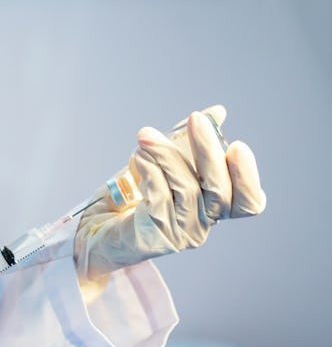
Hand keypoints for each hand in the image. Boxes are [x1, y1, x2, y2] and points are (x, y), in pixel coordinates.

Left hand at [75, 105, 265, 280]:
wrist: (98, 228)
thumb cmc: (134, 195)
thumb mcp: (164, 162)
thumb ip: (189, 141)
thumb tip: (217, 112)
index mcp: (213, 209)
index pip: (249, 203)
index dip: (247, 176)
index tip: (236, 145)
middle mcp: (202, 224)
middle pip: (220, 191)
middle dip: (209, 151)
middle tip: (195, 119)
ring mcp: (180, 233)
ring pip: (187, 188)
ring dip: (166, 154)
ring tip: (146, 136)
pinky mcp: (155, 234)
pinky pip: (159, 195)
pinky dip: (149, 169)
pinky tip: (138, 156)